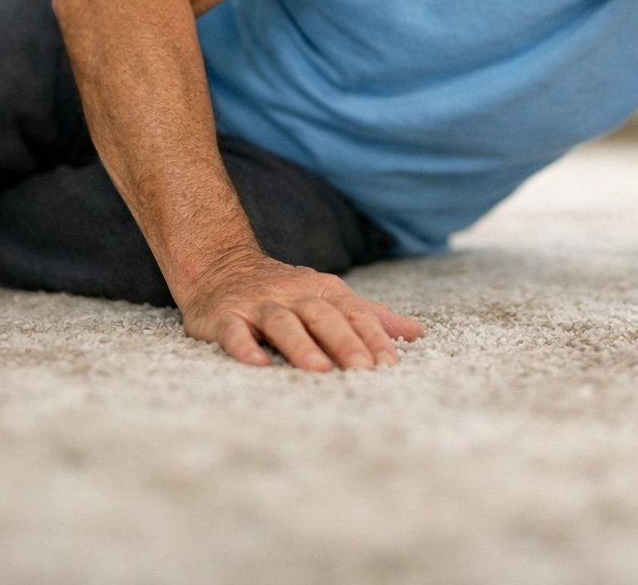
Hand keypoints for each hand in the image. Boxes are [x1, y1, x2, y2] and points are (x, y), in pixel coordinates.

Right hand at [179, 251, 424, 370]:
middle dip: (344, 341)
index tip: (390, 364)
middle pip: (321, 315)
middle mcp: (292, 293)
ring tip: (319, 370)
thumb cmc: (285, 292)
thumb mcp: (328, 297)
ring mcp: (257, 304)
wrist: (220, 267)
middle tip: (364, 370)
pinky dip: (245, 346)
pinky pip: (233, 331)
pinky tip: (257, 365)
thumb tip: (417, 331)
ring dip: (301, 345)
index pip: (353, 311)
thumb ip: (370, 315)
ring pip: (281, 321)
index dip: (373, 335)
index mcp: (321, 289)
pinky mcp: (223, 317)